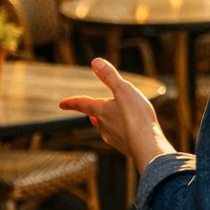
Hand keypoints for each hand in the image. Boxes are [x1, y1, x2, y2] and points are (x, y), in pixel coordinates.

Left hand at [59, 57, 175, 171]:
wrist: (147, 145)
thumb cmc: (136, 117)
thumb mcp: (124, 90)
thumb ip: (110, 76)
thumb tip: (95, 61)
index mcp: (100, 111)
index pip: (82, 104)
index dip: (71, 102)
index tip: (62, 104)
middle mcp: (103, 126)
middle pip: (95, 117)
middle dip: (93, 113)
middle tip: (90, 112)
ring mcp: (113, 138)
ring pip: (106, 128)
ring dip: (108, 123)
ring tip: (113, 119)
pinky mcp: (125, 147)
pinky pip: (120, 137)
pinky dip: (122, 132)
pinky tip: (130, 132)